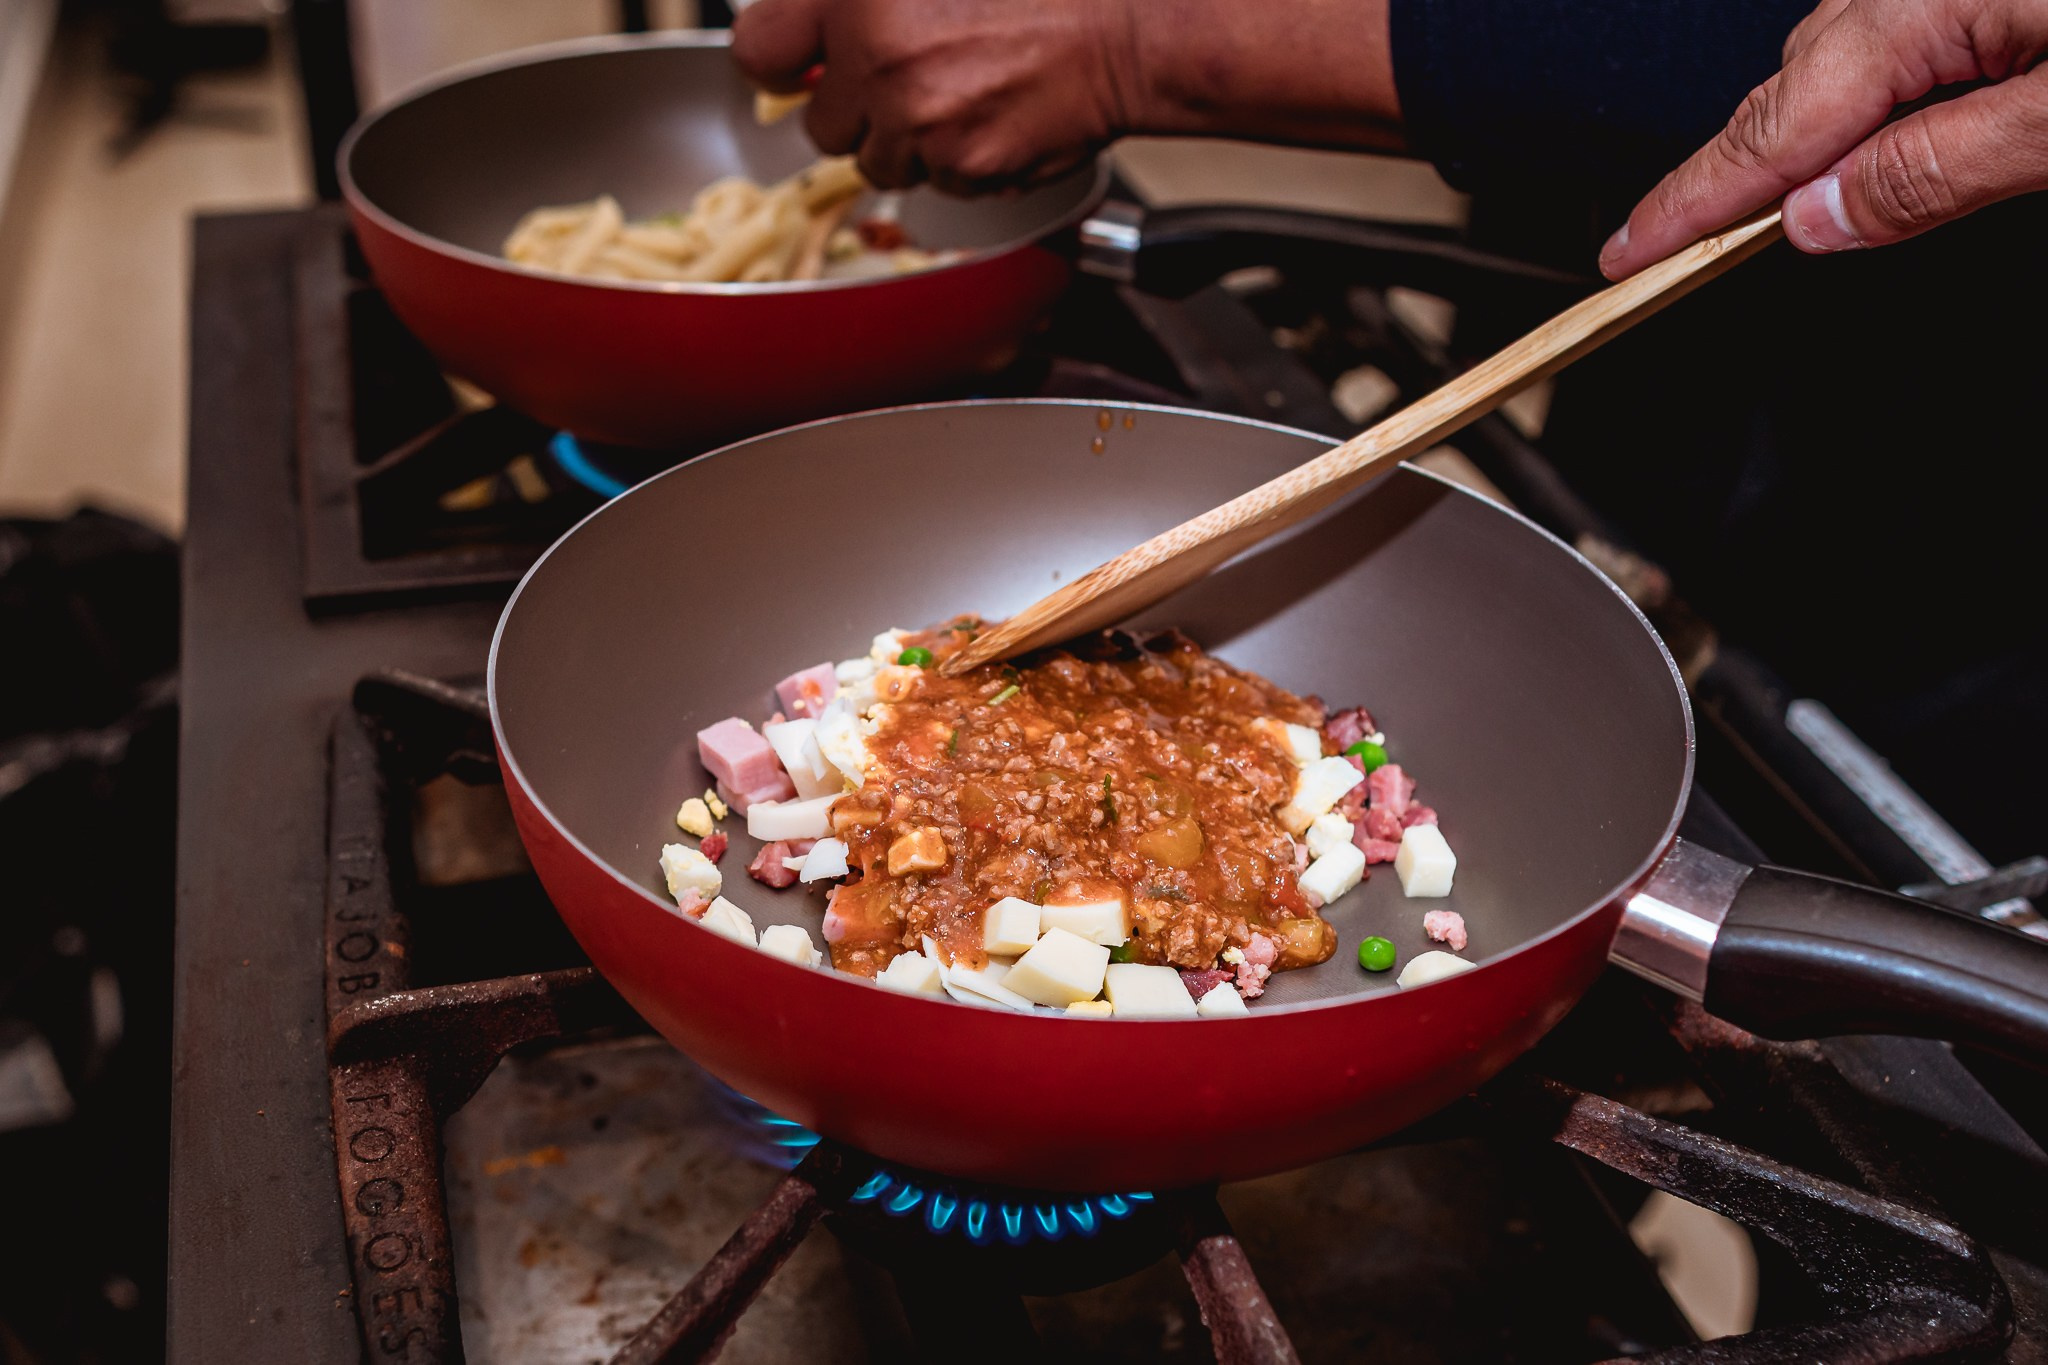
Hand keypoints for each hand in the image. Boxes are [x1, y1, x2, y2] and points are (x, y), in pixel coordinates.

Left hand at [730, 0, 1145, 193]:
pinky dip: (958, 160)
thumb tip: (810, 38)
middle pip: (821, 123)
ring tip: (963, 92)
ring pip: (876, 162)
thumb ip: (857, 0)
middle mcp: (877, 52)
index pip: (760, 48)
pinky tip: (992, 115)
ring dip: (910, 140)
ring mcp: (916, 115)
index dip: (783, 62)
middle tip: (914, 76)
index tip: (802, 67)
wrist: (1122, 31)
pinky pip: (933, 182)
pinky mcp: (959, 162)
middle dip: (861, 108)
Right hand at [1600, 0, 2047, 277]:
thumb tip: (1815, 218)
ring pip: (1844, 52)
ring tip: (1808, 202)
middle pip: (1792, 86)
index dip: (1689, 204)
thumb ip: (1936, 169)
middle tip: (1684, 254)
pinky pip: (1898, 25)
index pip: (1769, 131)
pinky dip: (1872, 82)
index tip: (1627, 254)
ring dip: (1814, 127)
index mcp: (1924, 1)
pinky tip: (1898, 116)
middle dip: (1737, 174)